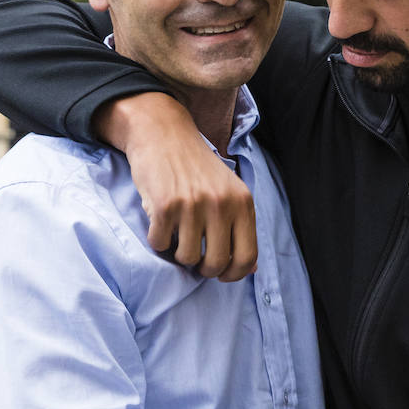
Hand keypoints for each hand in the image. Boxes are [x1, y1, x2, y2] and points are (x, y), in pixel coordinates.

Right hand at [97, 93, 258, 280]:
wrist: (164, 134)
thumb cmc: (196, 167)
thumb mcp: (229, 191)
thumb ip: (241, 227)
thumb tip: (251, 268)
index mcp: (242, 202)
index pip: (247, 256)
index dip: (233, 274)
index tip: (221, 274)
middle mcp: (221, 204)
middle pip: (216, 262)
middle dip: (203, 268)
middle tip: (194, 256)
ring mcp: (193, 205)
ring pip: (186, 257)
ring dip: (178, 252)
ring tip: (176, 232)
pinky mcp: (165, 205)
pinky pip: (160, 244)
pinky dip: (157, 239)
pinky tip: (160, 222)